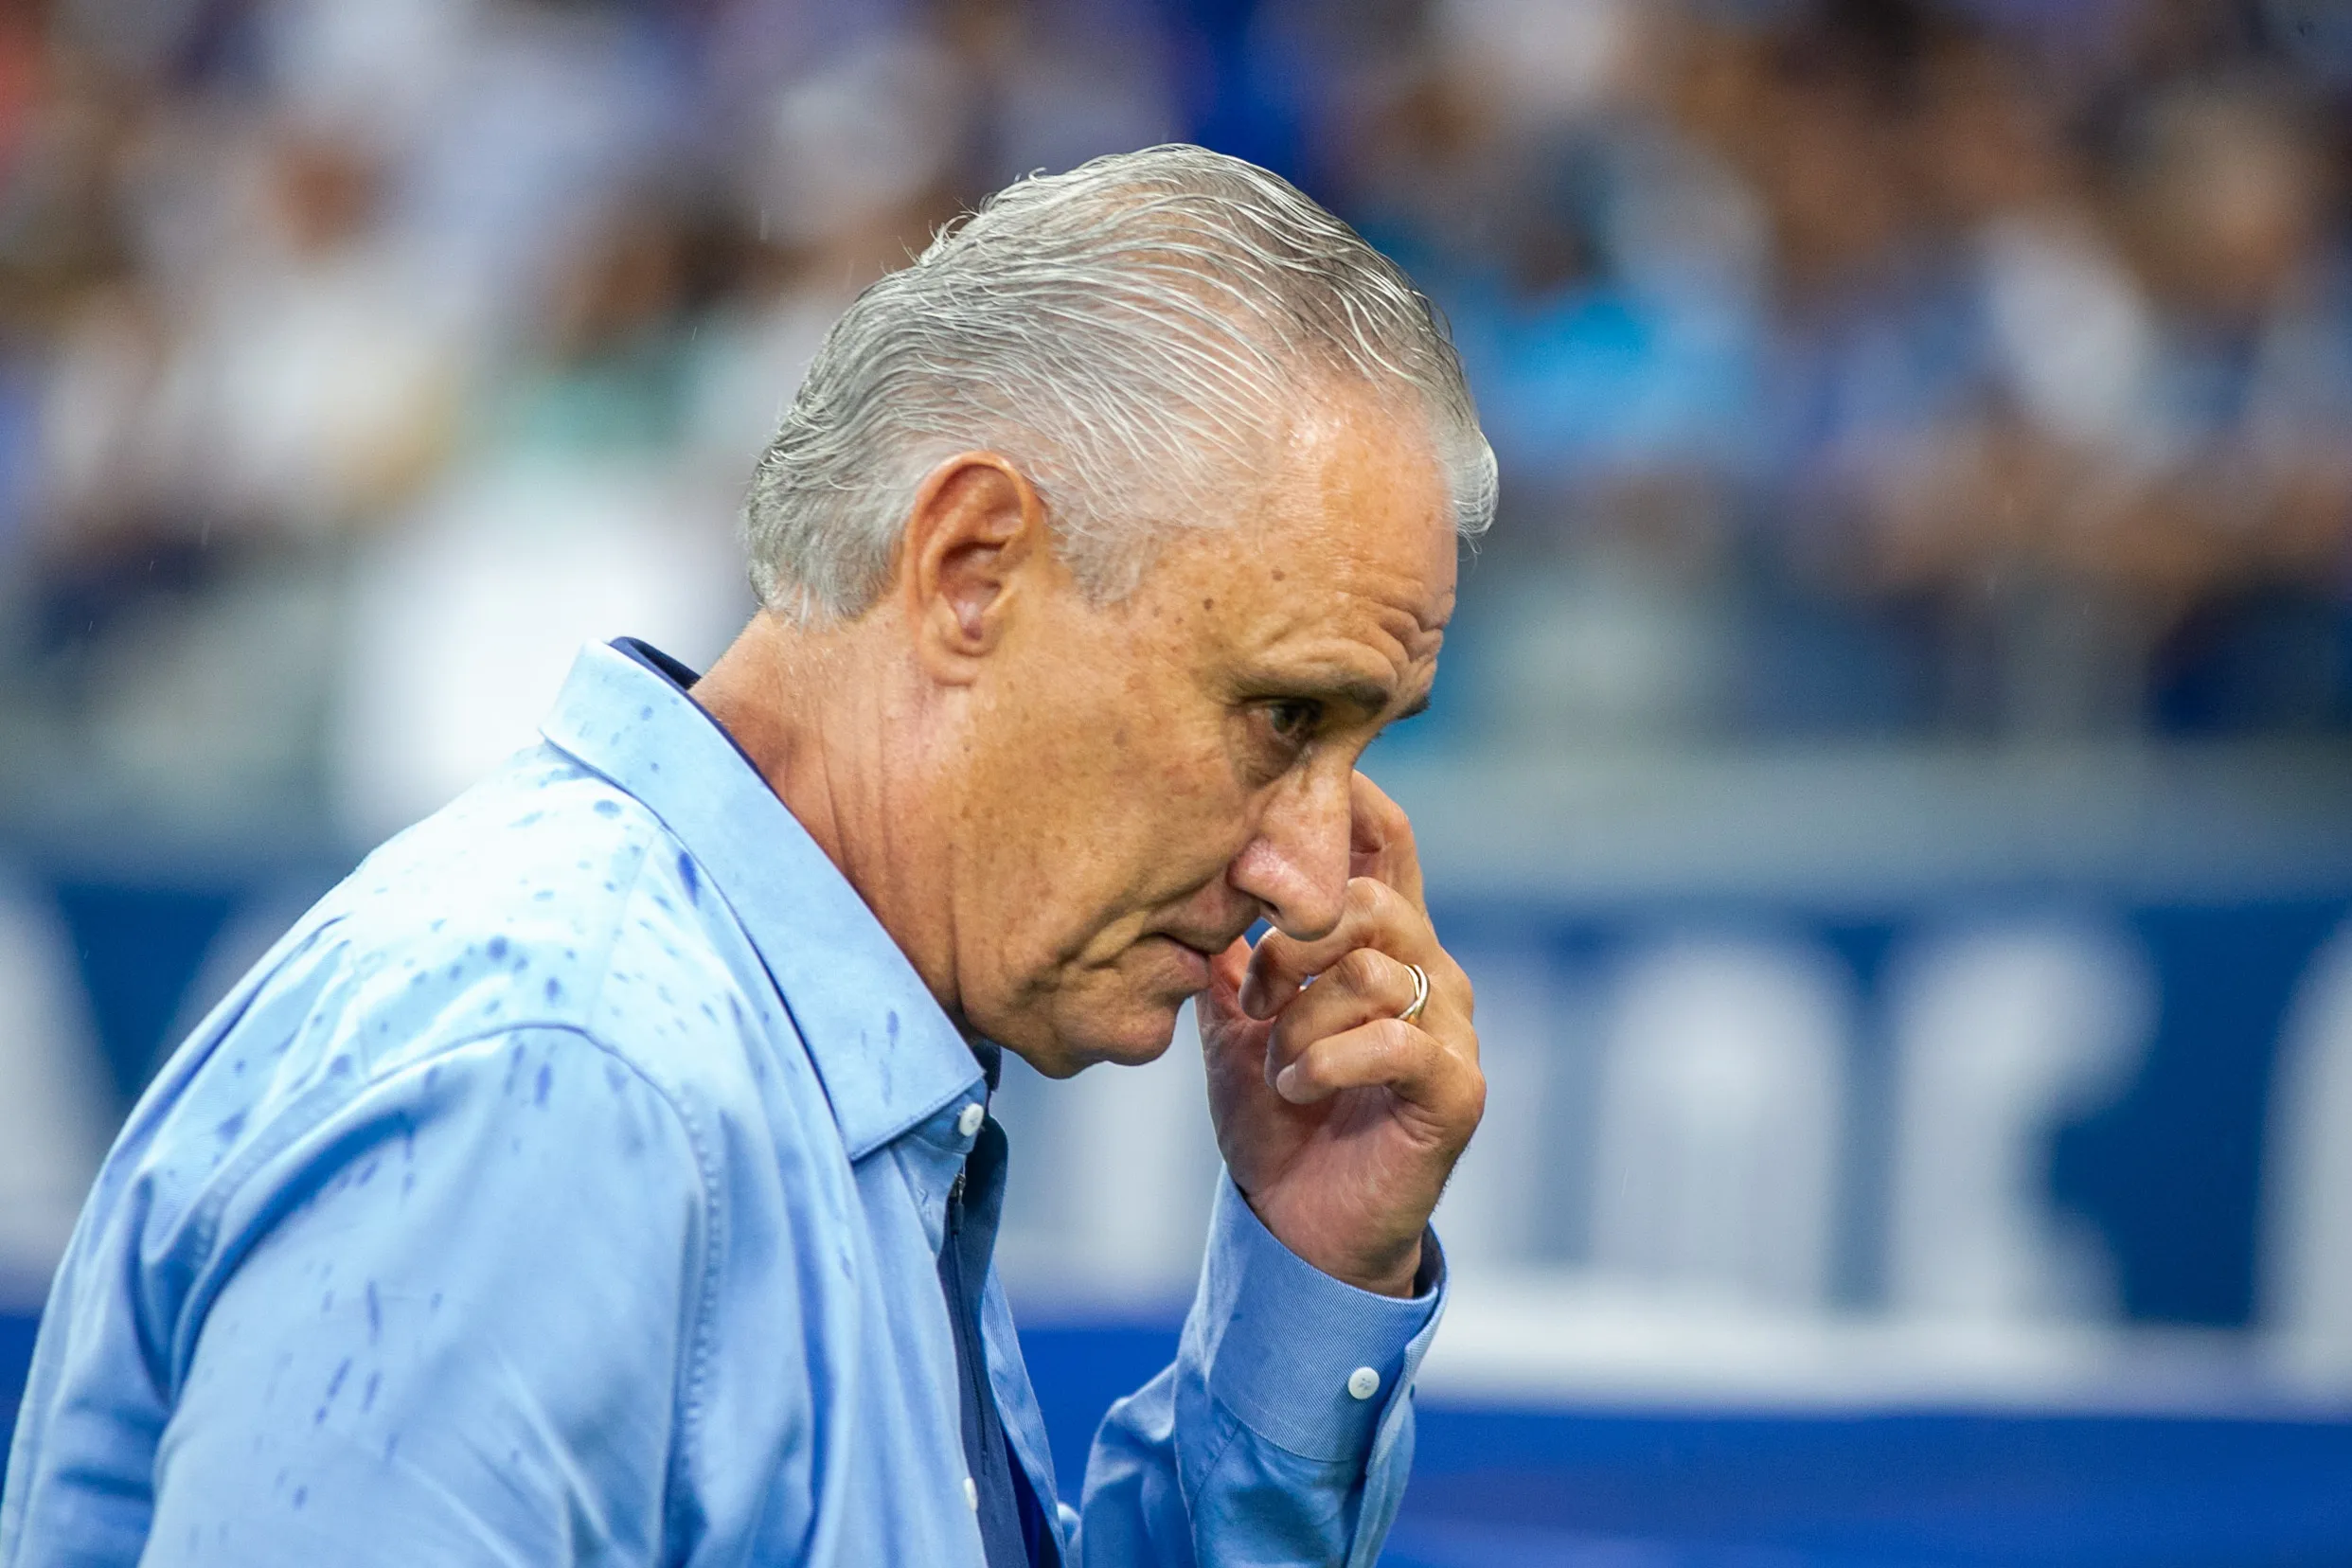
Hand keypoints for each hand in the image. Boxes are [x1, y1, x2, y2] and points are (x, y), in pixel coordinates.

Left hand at [1200, 774, 1482, 1296]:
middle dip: (1292, 942)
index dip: (1348, 806)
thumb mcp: (1237, 1020)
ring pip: (1370, 974)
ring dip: (1299, 1021)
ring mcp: (1451, 1030)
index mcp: (1385, 943)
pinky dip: (1325, 1061)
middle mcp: (1432, 972)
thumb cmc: (1277, 1117)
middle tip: (1254, 996)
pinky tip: (1298, 1088)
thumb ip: (1230, 948)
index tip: (1283, 809)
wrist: (1303, 1226)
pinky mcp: (1457, 1088)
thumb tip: (1196, 873)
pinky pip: (1390, 1041)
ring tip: (1277, 1066)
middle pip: (1369, 901)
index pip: (1387, 843)